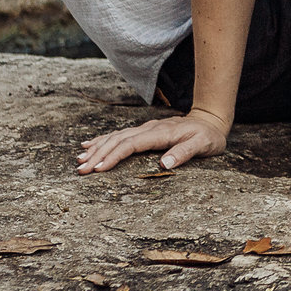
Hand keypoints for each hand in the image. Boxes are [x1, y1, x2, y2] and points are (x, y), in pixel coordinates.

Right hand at [76, 111, 227, 174]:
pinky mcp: (144, 131)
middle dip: (98, 155)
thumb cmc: (208, 136)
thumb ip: (184, 153)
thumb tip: (165, 164)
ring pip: (115, 137)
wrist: (211, 121)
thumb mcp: (203, 145)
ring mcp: (145, 129)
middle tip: (81, 169)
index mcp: (160, 134)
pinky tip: (88, 145)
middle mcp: (149, 129)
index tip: (99, 168)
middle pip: (118, 141)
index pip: (132, 145)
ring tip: (79, 159)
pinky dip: (102, 140)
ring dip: (96, 148)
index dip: (114, 156)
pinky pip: (119, 135)